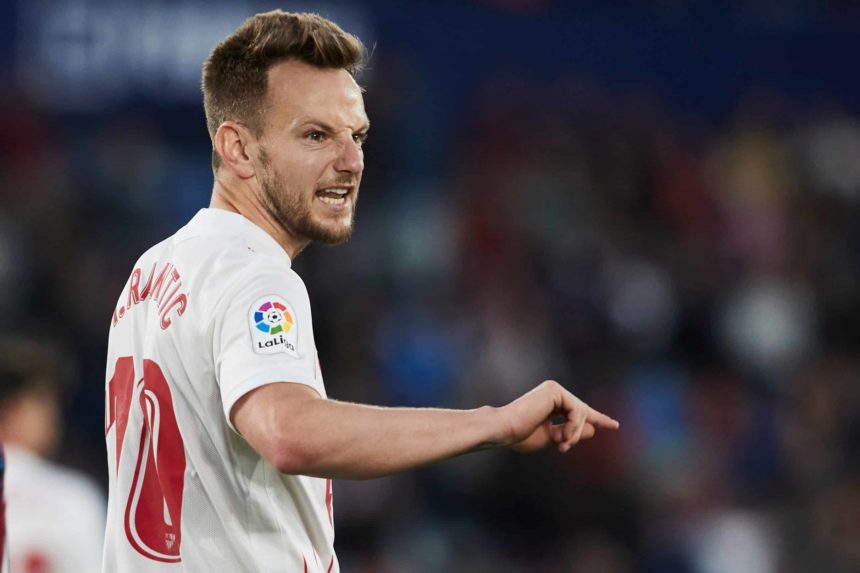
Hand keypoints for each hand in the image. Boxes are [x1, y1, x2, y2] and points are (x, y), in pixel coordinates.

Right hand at [500, 380, 618, 453]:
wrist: (504, 430)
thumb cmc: (521, 436)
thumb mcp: (552, 437)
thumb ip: (571, 432)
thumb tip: (594, 429)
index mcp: (551, 401)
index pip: (579, 410)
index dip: (598, 419)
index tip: (614, 425)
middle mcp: (554, 392)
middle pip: (582, 413)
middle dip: (578, 433)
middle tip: (564, 447)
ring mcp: (554, 389)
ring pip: (582, 413)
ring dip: (575, 433)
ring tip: (561, 444)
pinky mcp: (554, 391)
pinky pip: (577, 411)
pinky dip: (573, 427)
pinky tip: (562, 436)